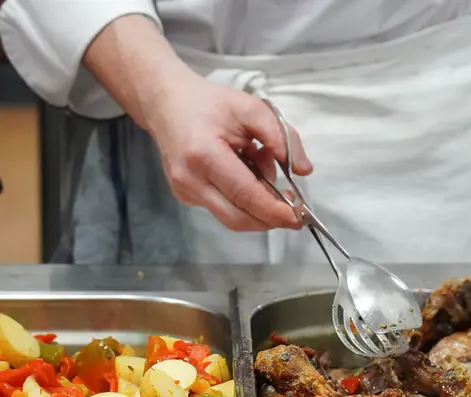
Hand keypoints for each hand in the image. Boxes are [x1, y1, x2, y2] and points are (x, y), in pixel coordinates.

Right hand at [143, 71, 312, 231]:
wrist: (167, 103)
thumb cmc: (210, 103)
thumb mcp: (252, 108)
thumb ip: (281, 136)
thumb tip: (303, 170)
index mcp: (205, 155)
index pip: (245, 195)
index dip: (274, 211)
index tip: (299, 217)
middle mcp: (191, 180)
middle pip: (237, 218)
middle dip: (269, 219)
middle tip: (294, 213)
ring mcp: (185, 191)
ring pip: (230, 217)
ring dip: (256, 206)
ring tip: (264, 174)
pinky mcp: (185, 196)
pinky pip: (221, 208)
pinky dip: (242, 199)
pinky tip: (244, 172)